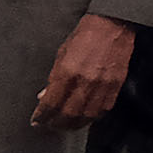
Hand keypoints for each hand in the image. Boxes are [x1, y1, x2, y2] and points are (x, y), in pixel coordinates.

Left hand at [33, 11, 135, 126]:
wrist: (112, 26)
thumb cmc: (84, 37)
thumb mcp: (61, 54)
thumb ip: (53, 78)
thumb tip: (43, 96)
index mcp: (67, 72)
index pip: (51, 103)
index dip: (42, 115)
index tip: (36, 120)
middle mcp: (85, 81)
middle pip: (68, 114)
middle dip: (56, 123)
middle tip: (50, 126)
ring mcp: (102, 85)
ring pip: (87, 116)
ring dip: (74, 124)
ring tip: (65, 126)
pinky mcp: (116, 86)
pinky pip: (103, 109)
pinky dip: (92, 117)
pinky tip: (84, 117)